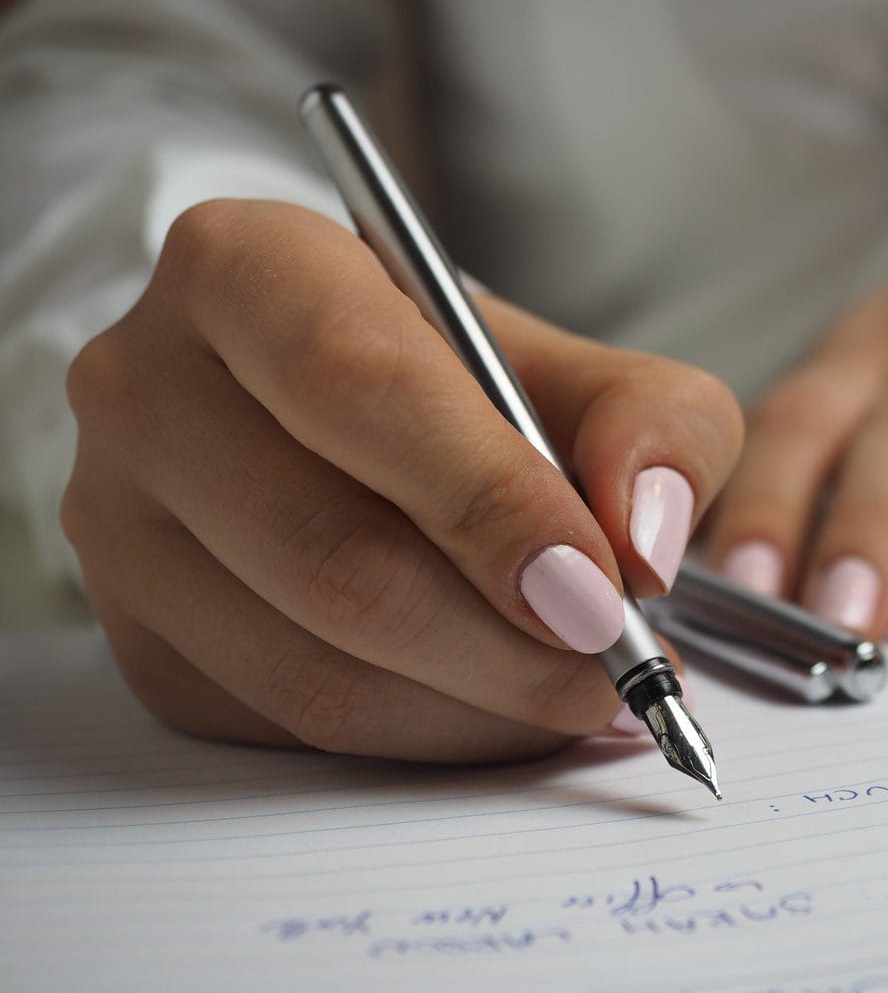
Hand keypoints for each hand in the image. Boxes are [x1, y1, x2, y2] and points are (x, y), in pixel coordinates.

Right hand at [62, 200, 741, 760]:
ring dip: (477, 705)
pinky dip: (425, 735)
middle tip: (615, 669)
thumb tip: (644, 542)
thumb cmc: (466, 383)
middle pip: (331, 551)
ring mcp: (120, 523)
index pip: (360, 387)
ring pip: (311, 664)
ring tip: (579, 692)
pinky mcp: (140, 634)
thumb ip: (652, 424)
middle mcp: (149, 386)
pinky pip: (290, 724)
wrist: (349, 421)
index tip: (601, 589)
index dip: (490, 501)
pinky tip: (497, 704)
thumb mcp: (583, 367)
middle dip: (503, 640)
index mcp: (246, 267)